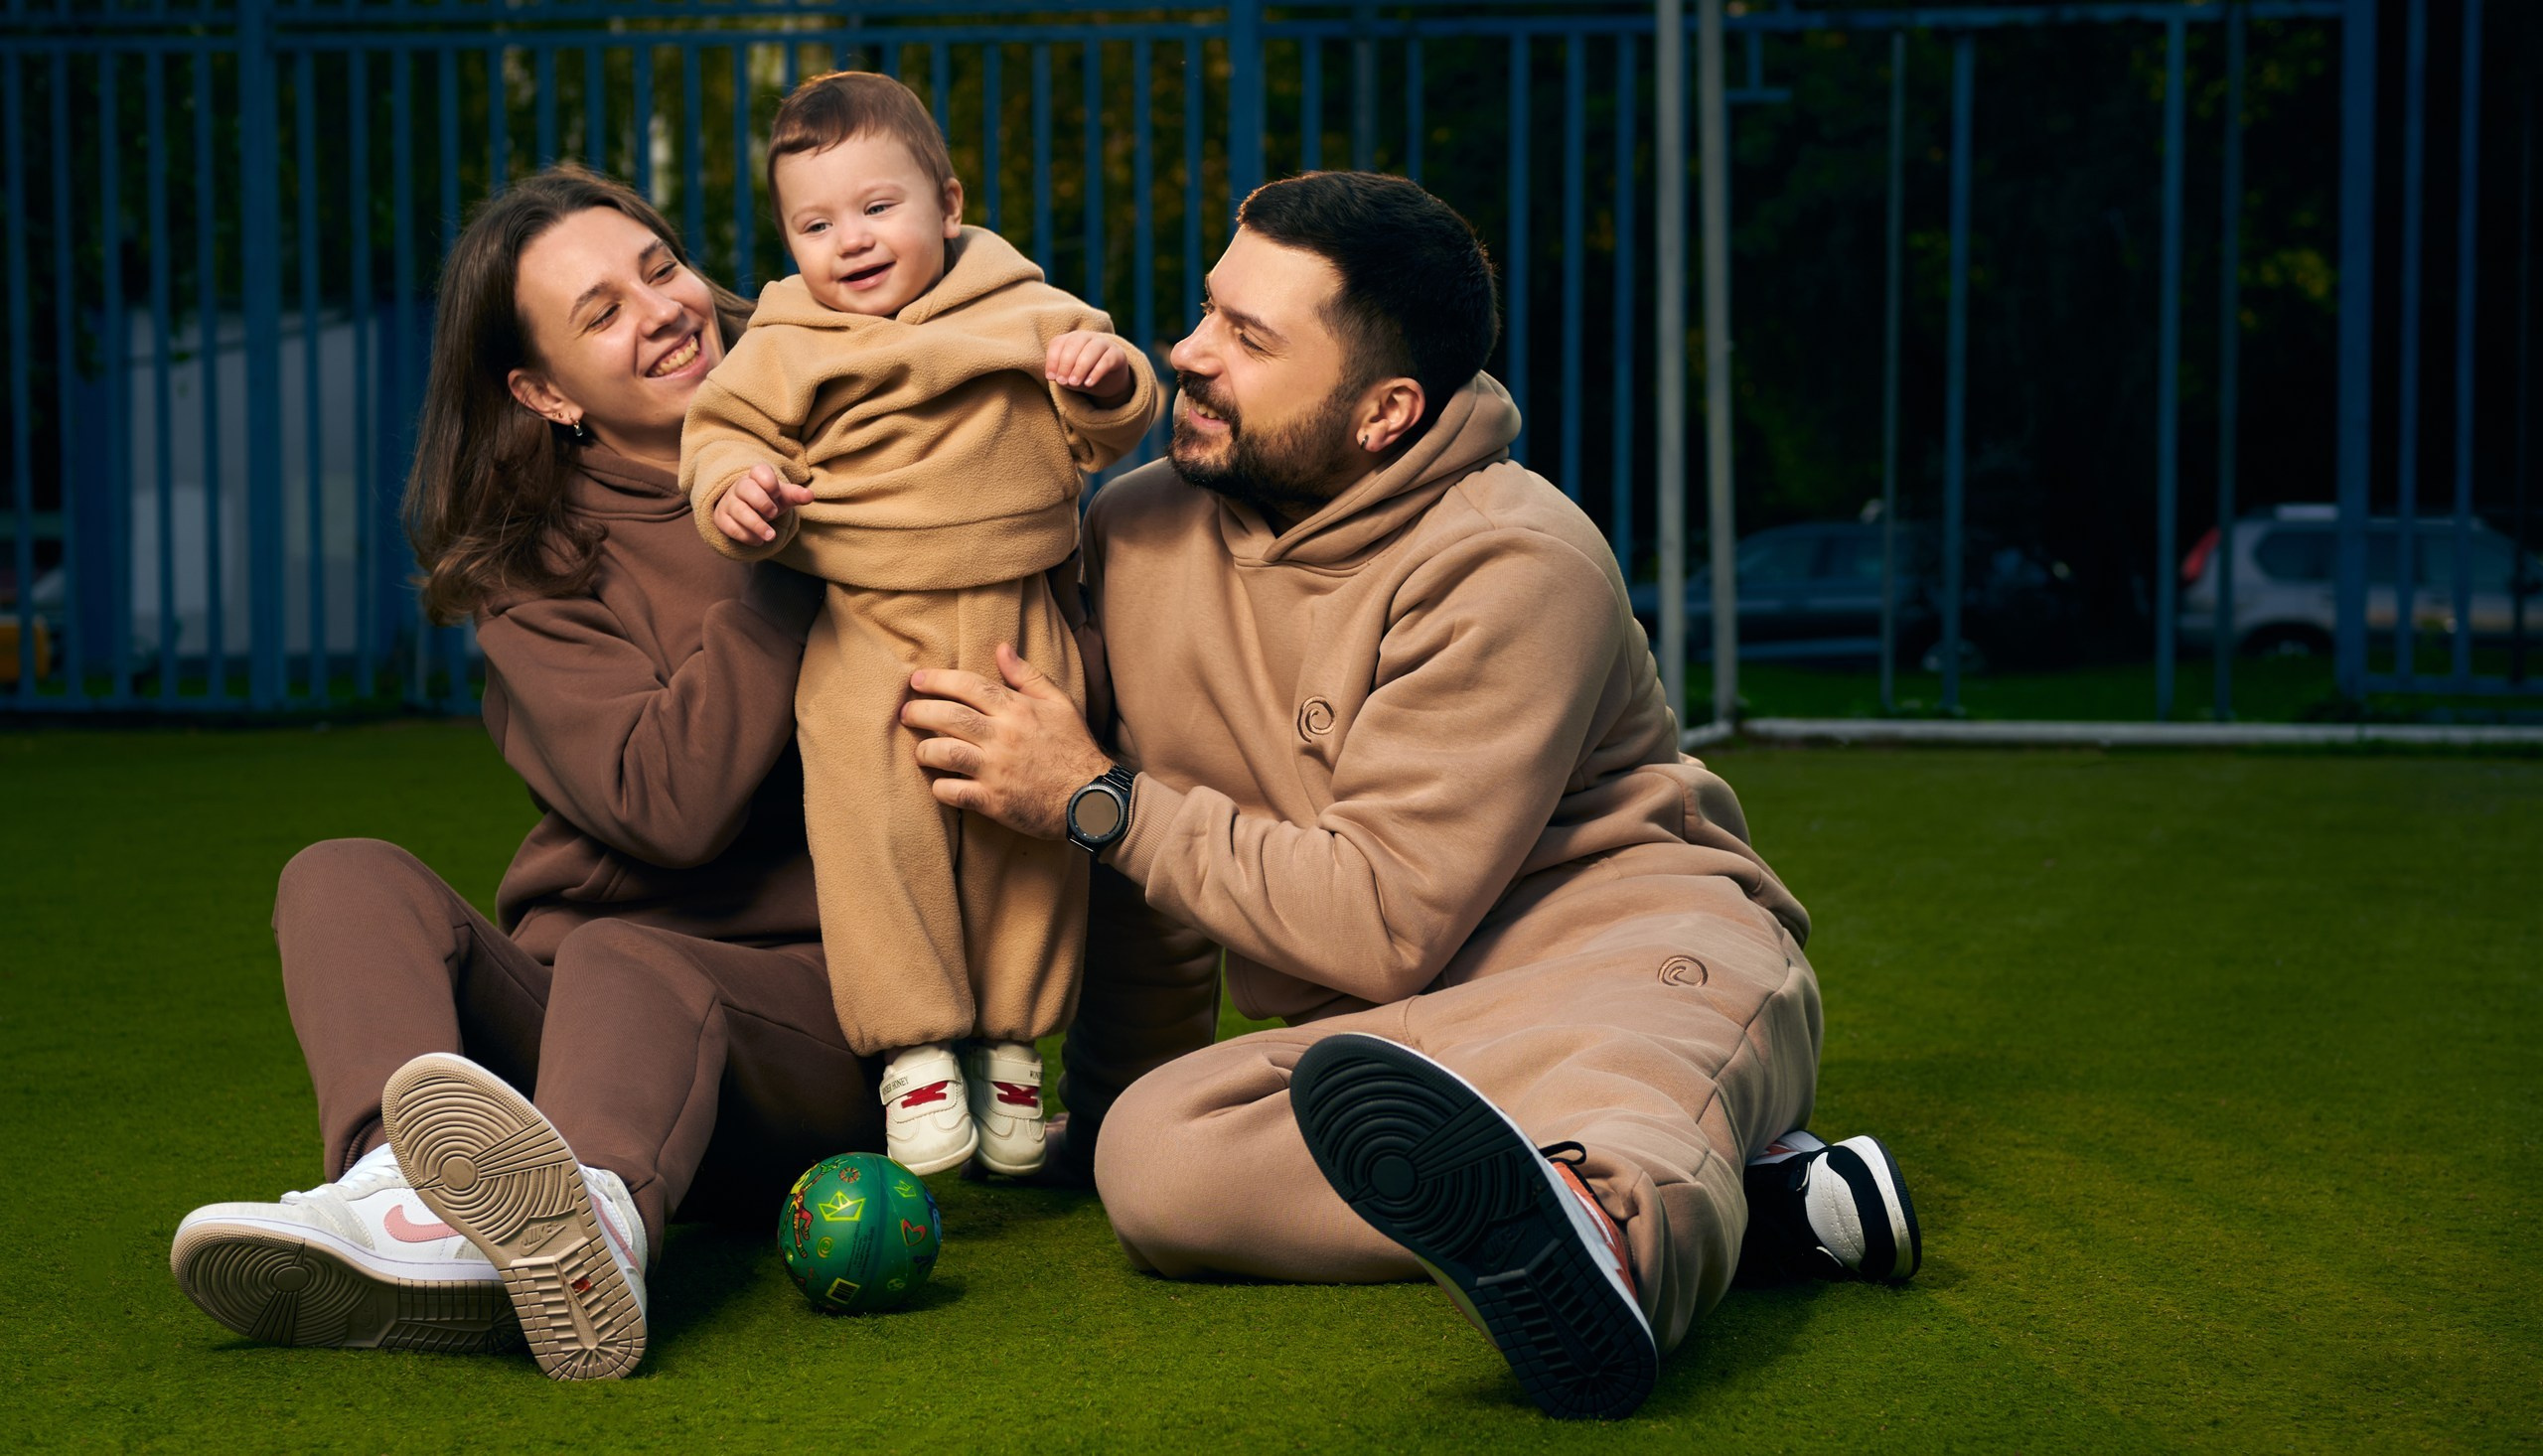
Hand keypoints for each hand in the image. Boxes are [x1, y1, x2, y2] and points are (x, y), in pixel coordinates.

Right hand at [711, 463, 813, 545]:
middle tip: (774, 514)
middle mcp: (740, 486)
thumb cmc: (769, 500)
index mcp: (756, 476)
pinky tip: (758, 541)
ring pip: (738, 510)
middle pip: (746, 489)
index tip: (777, 493)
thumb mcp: (784, 497)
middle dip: (762, 503)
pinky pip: (729, 526)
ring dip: (756, 525)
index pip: (759, 471)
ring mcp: (729, 502)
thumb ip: (796, 495)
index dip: (769, 482)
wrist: (748, 511)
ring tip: (771, 536)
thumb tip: (810, 495)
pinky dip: (745, 536)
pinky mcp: (721, 518)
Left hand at [901, 643, 1112, 839]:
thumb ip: (1027, 676)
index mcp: (1017, 710)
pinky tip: (939, 783)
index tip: (917, 680)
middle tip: (906, 712)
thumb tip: (1001, 648)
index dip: (938, 680)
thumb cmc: (1074, 748)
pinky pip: (953, 792)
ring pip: (944, 753)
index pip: (969, 686)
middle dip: (919, 711)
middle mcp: (1003, 737)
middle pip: (948, 717)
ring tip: (920, 750)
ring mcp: (996, 770)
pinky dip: (939, 787)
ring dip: (924, 750)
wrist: (1092, 798)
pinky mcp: (993, 801)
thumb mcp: (1059, 703)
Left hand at [1045, 331, 1134, 409]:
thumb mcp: (1069, 375)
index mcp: (1071, 338)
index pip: (1058, 343)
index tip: (1051, 378)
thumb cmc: (1084, 375)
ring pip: (1091, 349)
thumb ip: (1062, 375)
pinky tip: (1089, 383)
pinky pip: (1106, 360)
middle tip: (1062, 381)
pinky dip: (1096, 372)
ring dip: (1080, 367)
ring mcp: (1104, 343)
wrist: (1109, 381)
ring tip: (1074, 383)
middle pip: (1074, 343)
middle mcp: (1087, 336)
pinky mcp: (1117, 354)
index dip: (1052, 360)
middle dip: (1066, 364)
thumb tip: (1057, 378)